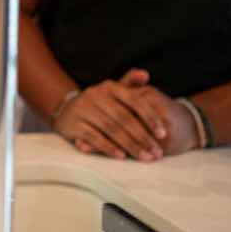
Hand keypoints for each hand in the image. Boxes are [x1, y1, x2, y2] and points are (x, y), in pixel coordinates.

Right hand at [55, 69, 171, 161]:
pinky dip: (109, 147)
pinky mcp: (73, 124)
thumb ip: (130, 83)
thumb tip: (145, 74)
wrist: (67, 110)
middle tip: (157, 153)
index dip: (150, 118)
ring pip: (111, 129)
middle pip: (124, 118)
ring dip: (130, 145)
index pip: (134, 101)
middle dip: (143, 137)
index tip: (164, 134)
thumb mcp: (114, 92)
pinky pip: (94, 137)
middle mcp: (95, 95)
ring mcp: (83, 109)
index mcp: (110, 87)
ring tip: (144, 157)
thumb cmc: (99, 104)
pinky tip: (122, 156)